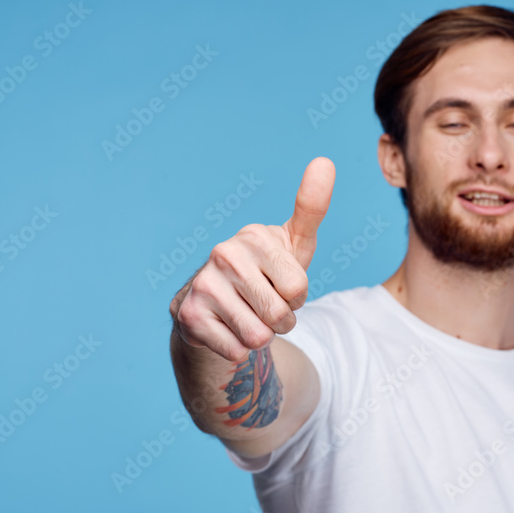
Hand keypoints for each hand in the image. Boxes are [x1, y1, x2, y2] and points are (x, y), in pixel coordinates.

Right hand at [171, 156, 334, 361]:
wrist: (214, 307)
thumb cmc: (265, 273)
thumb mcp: (293, 244)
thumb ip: (311, 208)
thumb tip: (325, 161)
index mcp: (254, 236)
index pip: (298, 288)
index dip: (297, 298)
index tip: (282, 286)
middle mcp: (224, 254)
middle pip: (279, 315)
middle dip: (281, 321)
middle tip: (265, 306)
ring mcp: (203, 284)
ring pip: (258, 337)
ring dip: (261, 337)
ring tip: (248, 317)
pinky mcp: (188, 315)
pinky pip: (236, 351)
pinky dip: (238, 350)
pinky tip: (226, 329)